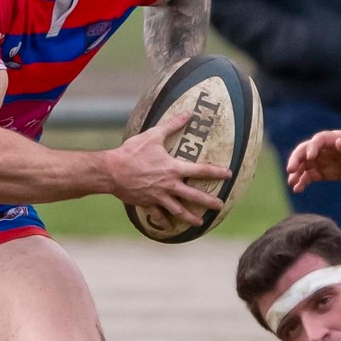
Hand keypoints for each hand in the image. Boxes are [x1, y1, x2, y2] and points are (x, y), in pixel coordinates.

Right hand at [105, 112, 231, 226]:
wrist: (112, 171)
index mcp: (173, 168)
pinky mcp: (148, 203)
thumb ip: (172, 125)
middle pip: (194, 196)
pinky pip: (158, 215)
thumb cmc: (132, 152)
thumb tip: (188, 114)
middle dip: (209, 202)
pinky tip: (169, 226)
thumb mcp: (153, 135)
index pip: (201, 170)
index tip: (228, 174)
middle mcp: (170, 185)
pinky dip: (164, 221)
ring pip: (179, 210)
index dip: (217, 172)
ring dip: (190, 217)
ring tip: (200, 222)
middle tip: (220, 205)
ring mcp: (159, 196)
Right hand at [287, 127, 340, 190]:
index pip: (318, 140)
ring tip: (291, 183)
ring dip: (296, 173)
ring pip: (304, 165)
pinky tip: (297, 189)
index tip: (310, 157)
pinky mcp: (325, 172)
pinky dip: (302, 181)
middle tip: (291, 170)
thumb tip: (338, 143)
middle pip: (305, 151)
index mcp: (334, 138)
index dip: (312, 147)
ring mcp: (323, 160)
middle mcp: (325, 149)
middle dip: (296, 159)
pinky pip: (310, 176)